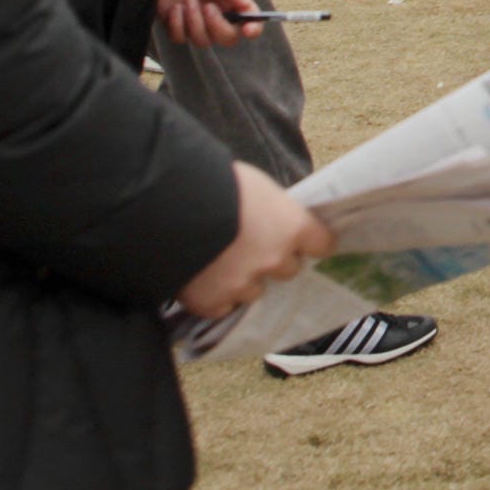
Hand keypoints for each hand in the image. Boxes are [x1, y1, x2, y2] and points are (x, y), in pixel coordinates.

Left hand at [157, 0, 259, 48]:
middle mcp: (216, 12)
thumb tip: (247, 6)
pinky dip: (177, 25)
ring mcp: (194, 20)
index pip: (249, 19)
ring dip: (195, 23)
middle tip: (208, 7)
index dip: (253, 28)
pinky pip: (180, 38)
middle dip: (218, 28)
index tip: (248, 30)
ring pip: (203, 41)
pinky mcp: (173, 23)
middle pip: (227, 37)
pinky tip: (174, 7)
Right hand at [176, 163, 333, 318]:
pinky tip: (202, 277)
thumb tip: (275, 220)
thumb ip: (273, 211)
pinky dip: (215, 296)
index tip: (303, 240)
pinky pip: (223, 307)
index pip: (322, 244)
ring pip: (254, 291)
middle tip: (250, 245)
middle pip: (288, 270)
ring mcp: (243, 285)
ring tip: (219, 260)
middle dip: (273, 260)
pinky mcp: (212, 302)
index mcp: (292, 227)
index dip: (310, 241)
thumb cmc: (217, 183)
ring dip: (243, 280)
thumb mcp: (257, 187)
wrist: (167, 205)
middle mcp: (274, 261)